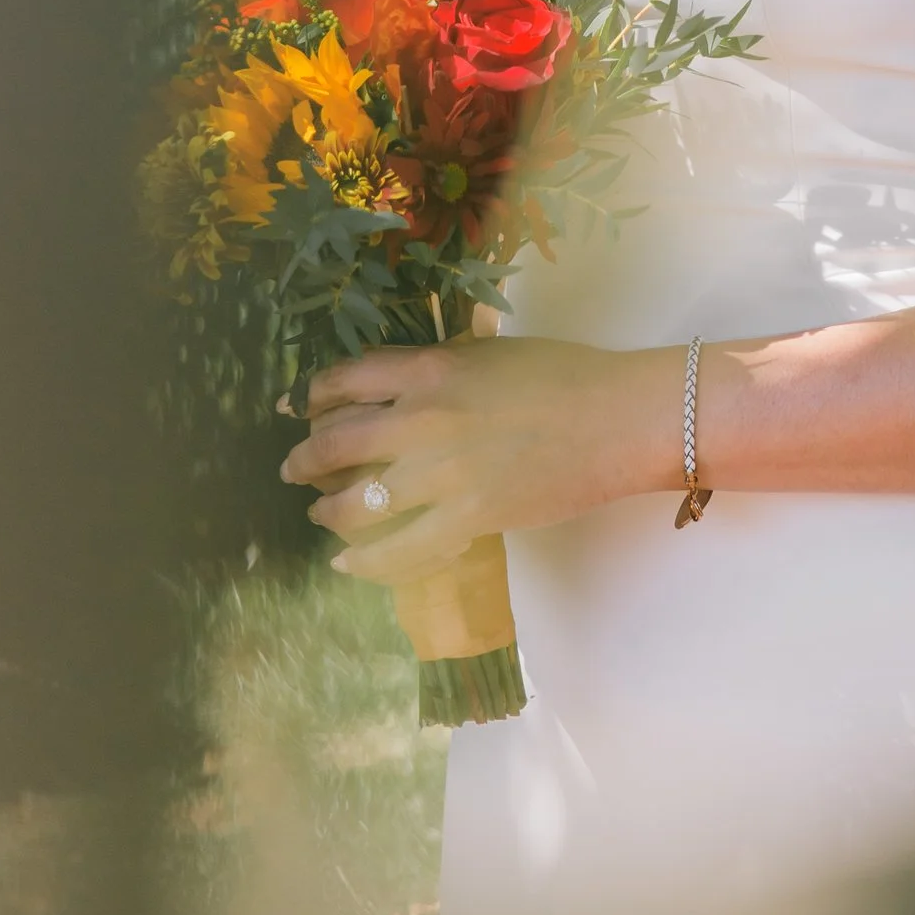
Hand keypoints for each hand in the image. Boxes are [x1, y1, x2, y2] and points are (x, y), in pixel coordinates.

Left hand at [279, 335, 677, 583]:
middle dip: (304, 458)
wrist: (620, 418)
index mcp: (430, 370)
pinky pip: (397, 549)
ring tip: (320, 511)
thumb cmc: (569, 375)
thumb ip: (444, 367)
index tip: (296, 406)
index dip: (311, 396)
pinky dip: (362, 560)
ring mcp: (441, 474)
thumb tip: (407, 384)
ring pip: (355, 500)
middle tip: (294, 468)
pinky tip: (345, 562)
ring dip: (326, 508)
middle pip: (335, 443)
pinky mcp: (466, 519)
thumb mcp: (493, 353)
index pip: (345, 381)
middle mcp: (422, 419)